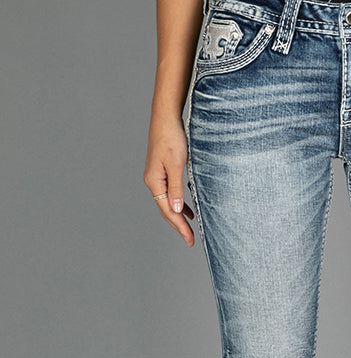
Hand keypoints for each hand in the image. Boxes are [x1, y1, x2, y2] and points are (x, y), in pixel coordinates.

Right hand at [143, 115, 194, 246]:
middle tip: (191, 239)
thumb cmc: (172, 138)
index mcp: (154, 182)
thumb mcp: (177, 165)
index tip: (190, 240)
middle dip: (179, 225)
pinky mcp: (163, 170)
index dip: (180, 227)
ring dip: (179, 215)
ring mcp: (156, 176)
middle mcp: (153, 181)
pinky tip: (188, 207)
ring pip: (168, 201)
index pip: (168, 211)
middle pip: (166, 209)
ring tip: (191, 226)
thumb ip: (176, 189)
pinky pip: (171, 192)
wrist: (166, 117)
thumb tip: (177, 211)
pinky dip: (180, 202)